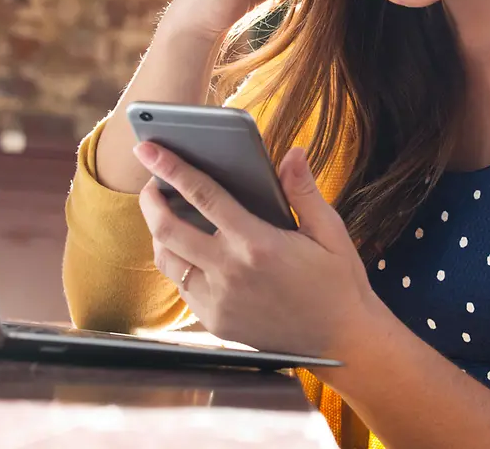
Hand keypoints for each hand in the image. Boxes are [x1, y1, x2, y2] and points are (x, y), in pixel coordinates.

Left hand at [134, 141, 379, 357]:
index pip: (203, 196)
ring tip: (166, 215)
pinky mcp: (216, 322)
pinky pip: (182, 288)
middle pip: (167, 229)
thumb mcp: (330, 231)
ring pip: (167, 261)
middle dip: (150, 201)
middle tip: (151, 184)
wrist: (341, 340)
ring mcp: (218, 301)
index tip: (148, 149)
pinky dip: (178, 264)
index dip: (171, 168)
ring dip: (158, 234)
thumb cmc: (338, 282)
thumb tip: (292, 153)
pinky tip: (189, 251)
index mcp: (257, 243)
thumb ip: (303, 191)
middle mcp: (230, 272)